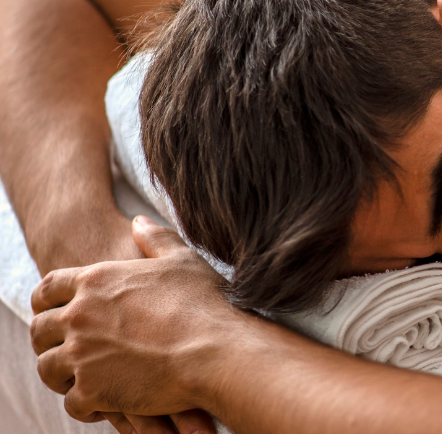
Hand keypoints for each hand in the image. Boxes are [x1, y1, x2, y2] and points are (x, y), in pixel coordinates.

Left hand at [30, 217, 233, 431]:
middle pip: (40, 330)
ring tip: (81, 379)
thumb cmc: (203, 303)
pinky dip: (84, 405)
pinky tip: (102, 404)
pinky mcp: (92, 390)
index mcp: (96, 281)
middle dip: (49, 341)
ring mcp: (81, 355)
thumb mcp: (182, 260)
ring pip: (48, 368)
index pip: (47, 289)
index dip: (46, 302)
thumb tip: (138, 222)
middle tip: (67, 349)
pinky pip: (71, 402)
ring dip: (61, 374)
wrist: (216, 351)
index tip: (54, 312)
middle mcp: (79, 316)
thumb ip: (155, 238)